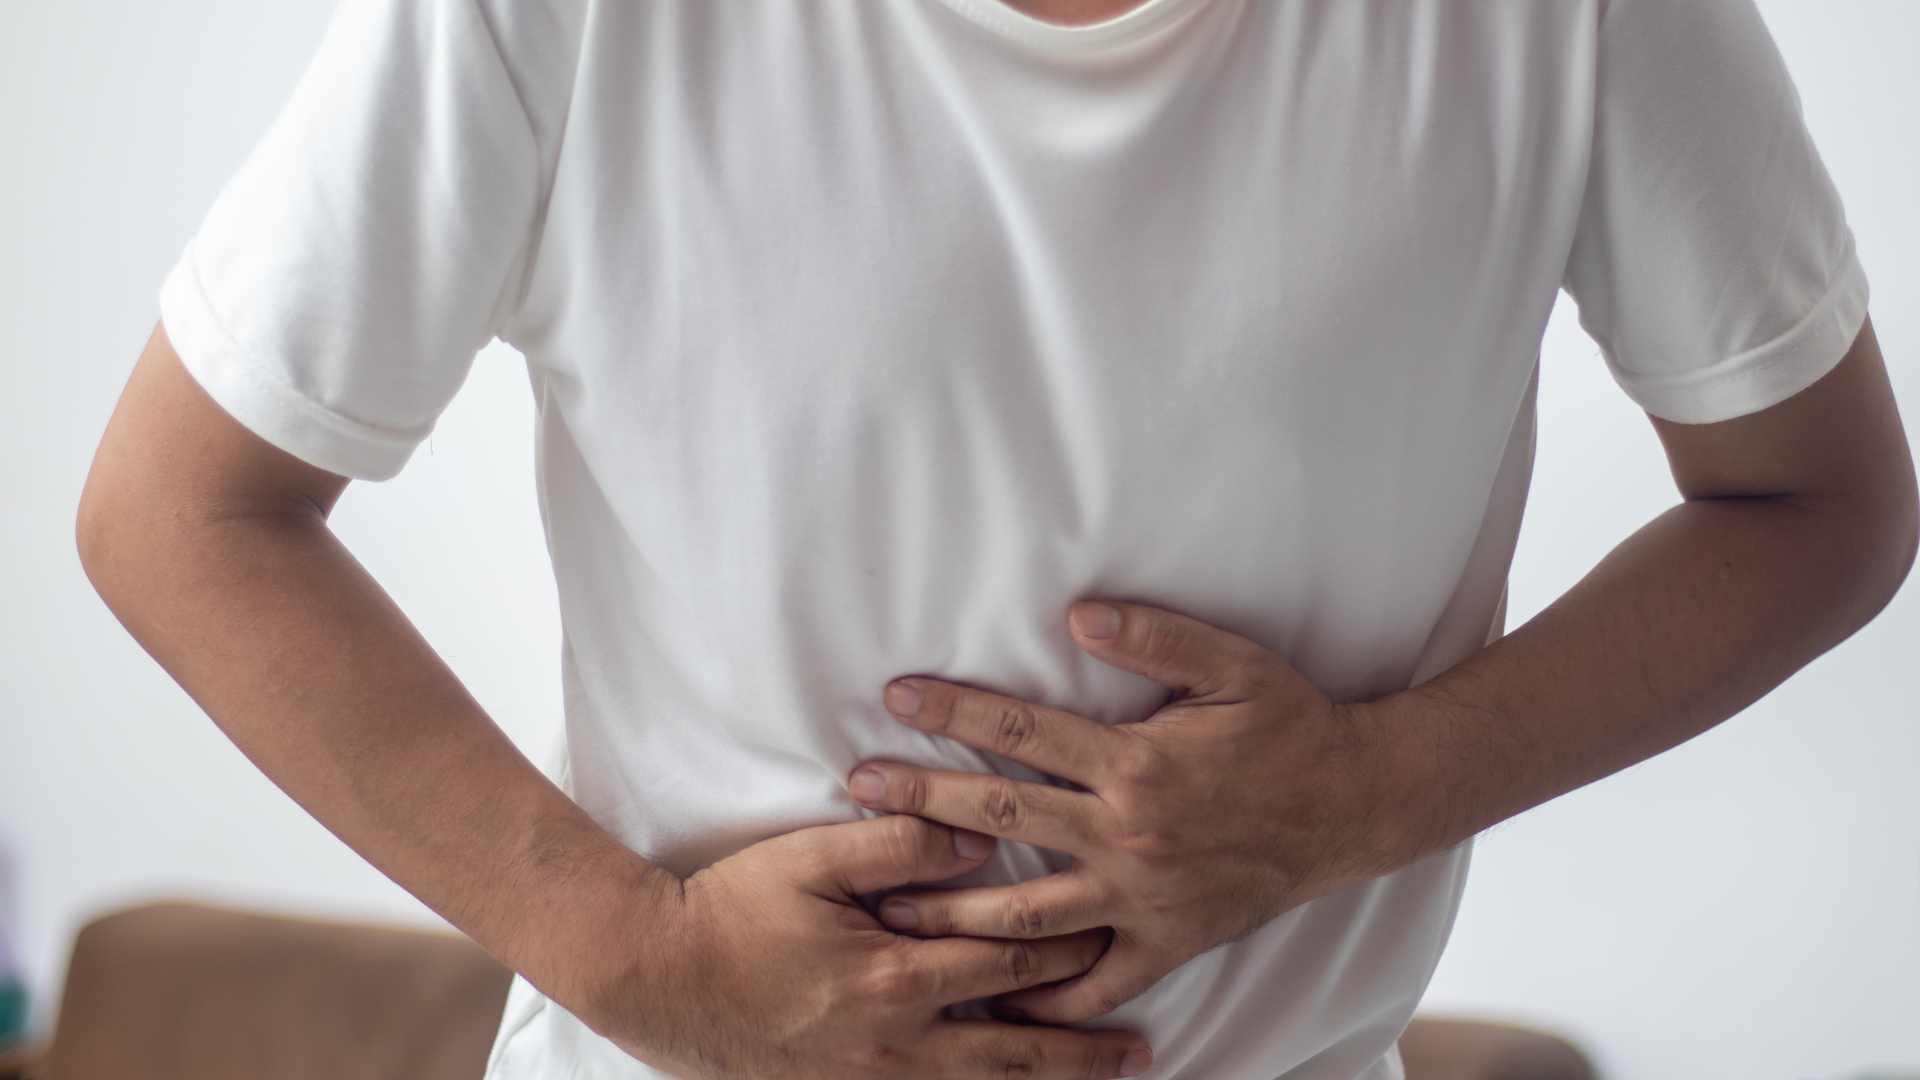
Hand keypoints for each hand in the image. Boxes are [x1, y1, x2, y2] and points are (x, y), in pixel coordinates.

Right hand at [572, 814, 1157, 1078]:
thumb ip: (900, 844)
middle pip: (1012, 1049)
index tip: (1114, 938)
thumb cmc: (731, 911)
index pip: (1007, 960)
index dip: (1066, 950)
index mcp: (896, 977)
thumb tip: (976, 837)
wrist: (655, 979)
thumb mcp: (812, 858)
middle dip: (1081, 1049)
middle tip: (1140, 1050)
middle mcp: (896, 1043)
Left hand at [846, 598, 1423, 1023]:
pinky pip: (1097, 983)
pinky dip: (1047, 1000)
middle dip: (923, 803)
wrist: (1355, 804)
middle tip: (858, 791)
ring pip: (1029, 914)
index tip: (896, 696)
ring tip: (888, 906)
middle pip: (1004, 819)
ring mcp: (1145, 897)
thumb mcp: (1233, 663)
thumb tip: (1076, 616)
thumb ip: (1155, 636)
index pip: (1024, 733)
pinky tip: (995, 1002)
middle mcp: (1130, 836)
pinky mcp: (1168, 942)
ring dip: (953, 910)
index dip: (955, 710)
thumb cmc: (1289, 725)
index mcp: (1138, 765)